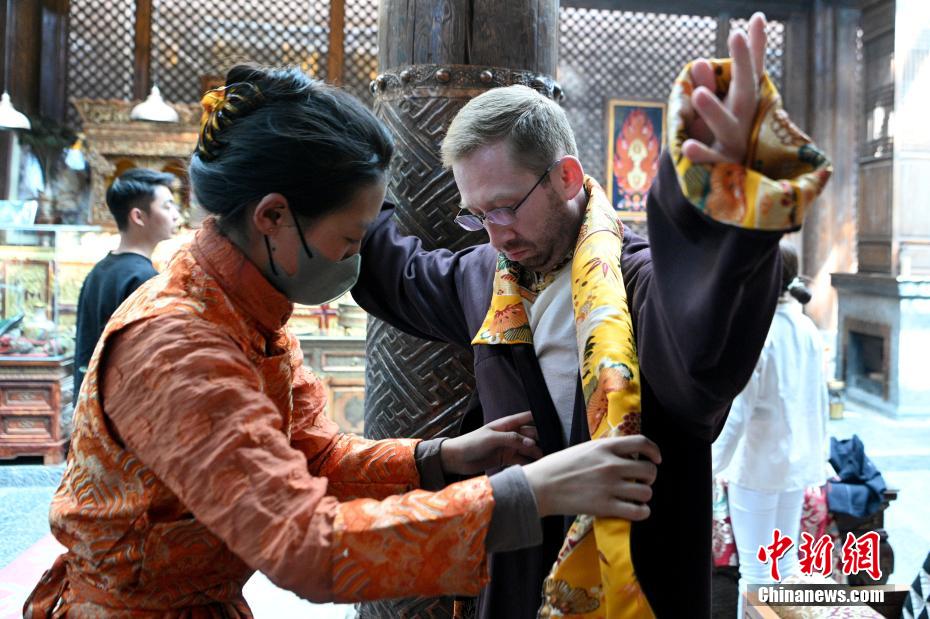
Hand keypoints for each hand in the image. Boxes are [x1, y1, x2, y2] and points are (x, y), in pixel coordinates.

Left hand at [440, 411, 543, 475]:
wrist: (457, 459)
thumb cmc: (471, 443)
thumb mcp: (492, 438)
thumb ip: (512, 439)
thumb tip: (531, 442)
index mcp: (506, 424)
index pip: (527, 418)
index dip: (540, 419)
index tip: (554, 424)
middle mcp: (510, 434)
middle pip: (530, 435)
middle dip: (541, 440)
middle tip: (552, 447)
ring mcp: (508, 446)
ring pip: (527, 448)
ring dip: (536, 453)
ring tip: (546, 460)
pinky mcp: (505, 459)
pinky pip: (521, 459)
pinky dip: (528, 462)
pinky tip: (536, 467)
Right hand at [523, 435, 660, 519]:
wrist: (541, 486)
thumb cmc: (559, 466)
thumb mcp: (584, 449)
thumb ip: (606, 450)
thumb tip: (625, 454)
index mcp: (605, 447)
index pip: (642, 443)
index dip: (654, 451)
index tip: (656, 459)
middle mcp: (611, 465)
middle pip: (649, 470)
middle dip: (649, 477)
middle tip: (641, 481)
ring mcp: (609, 486)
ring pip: (646, 492)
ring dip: (644, 495)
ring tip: (634, 497)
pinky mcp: (606, 506)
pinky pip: (638, 511)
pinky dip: (641, 512)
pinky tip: (634, 510)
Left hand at [683, 12, 767, 164]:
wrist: (733, 184)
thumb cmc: (727, 136)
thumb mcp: (720, 110)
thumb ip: (711, 85)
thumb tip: (698, 61)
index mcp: (746, 104)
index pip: (751, 73)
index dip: (752, 49)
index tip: (752, 20)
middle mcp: (744, 121)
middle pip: (746, 92)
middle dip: (742, 65)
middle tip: (736, 34)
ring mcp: (734, 145)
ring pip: (728, 127)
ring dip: (714, 111)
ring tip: (698, 93)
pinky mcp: (722, 168)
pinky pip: (711, 162)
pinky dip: (701, 155)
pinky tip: (687, 147)